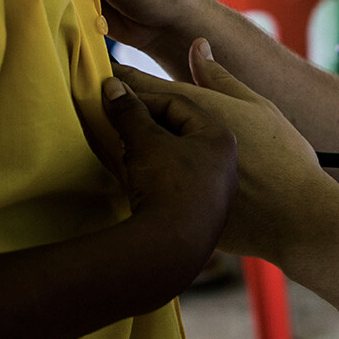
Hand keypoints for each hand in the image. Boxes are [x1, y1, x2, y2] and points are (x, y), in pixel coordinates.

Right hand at [99, 73, 236, 286]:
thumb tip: (113, 87)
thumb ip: (129, 111)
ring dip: (151, 153)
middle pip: (180, 131)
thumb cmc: (168, 186)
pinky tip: (138, 181)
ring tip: (124, 151)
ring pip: (180, 160)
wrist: (174, 251)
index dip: (142, 98)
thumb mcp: (145, 141)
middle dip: (147, 126)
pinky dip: (157, 177)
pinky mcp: (205, 217)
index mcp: (219, 137)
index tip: (115, 99)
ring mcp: (217, 193)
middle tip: (117, 123)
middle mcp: (225, 163)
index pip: (178, 104)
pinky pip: (179, 185)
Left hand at [117, 42, 336, 264]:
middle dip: (125, 109)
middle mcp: (179, 145)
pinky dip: (146, 171)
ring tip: (128, 130)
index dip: (123, 78)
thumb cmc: (282, 159)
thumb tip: (198, 45)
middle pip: (137, 121)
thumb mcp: (256, 107)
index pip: (145, 88)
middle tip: (108, 95)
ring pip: (140, 154)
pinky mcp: (175, 208)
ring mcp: (174, 179)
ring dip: (133, 140)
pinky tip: (151, 169)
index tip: (105, 69)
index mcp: (196, 113)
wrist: (293, 218)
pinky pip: (150, 184)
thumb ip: (219, 77)